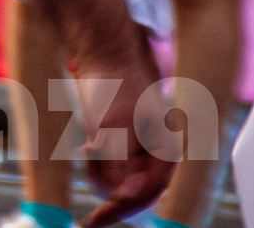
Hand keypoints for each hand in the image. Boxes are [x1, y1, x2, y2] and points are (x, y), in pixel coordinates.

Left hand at [68, 25, 171, 223]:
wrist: (101, 44)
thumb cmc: (113, 79)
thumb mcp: (112, 124)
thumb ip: (118, 161)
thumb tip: (121, 193)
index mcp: (164, 148)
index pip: (146, 192)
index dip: (120, 208)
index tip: (95, 219)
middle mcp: (155, 148)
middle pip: (132, 187)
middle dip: (109, 185)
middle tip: (89, 170)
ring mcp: (138, 140)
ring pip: (117, 174)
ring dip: (100, 170)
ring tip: (89, 149)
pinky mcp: (120, 131)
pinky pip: (109, 157)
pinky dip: (97, 157)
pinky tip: (88, 145)